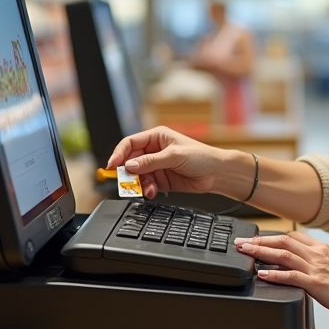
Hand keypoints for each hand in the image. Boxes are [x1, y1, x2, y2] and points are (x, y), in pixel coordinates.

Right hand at [107, 127, 229, 199]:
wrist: (217, 173)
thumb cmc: (201, 156)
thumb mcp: (174, 156)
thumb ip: (150, 161)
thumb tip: (130, 166)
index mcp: (156, 137)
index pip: (130, 143)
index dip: (119, 154)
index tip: (112, 166)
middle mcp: (154, 151)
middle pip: (131, 161)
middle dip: (127, 172)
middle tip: (125, 181)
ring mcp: (157, 166)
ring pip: (137, 175)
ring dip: (138, 183)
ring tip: (145, 188)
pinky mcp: (161, 180)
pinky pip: (146, 185)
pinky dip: (146, 189)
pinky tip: (151, 191)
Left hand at [235, 232, 328, 317]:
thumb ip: (314, 261)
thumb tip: (296, 265)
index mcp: (320, 248)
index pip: (291, 236)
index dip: (271, 236)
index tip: (256, 239)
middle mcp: (316, 254)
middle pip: (282, 241)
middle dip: (259, 240)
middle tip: (241, 242)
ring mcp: (315, 267)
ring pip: (283, 254)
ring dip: (261, 252)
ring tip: (245, 252)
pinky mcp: (315, 283)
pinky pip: (291, 275)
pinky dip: (274, 273)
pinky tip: (262, 273)